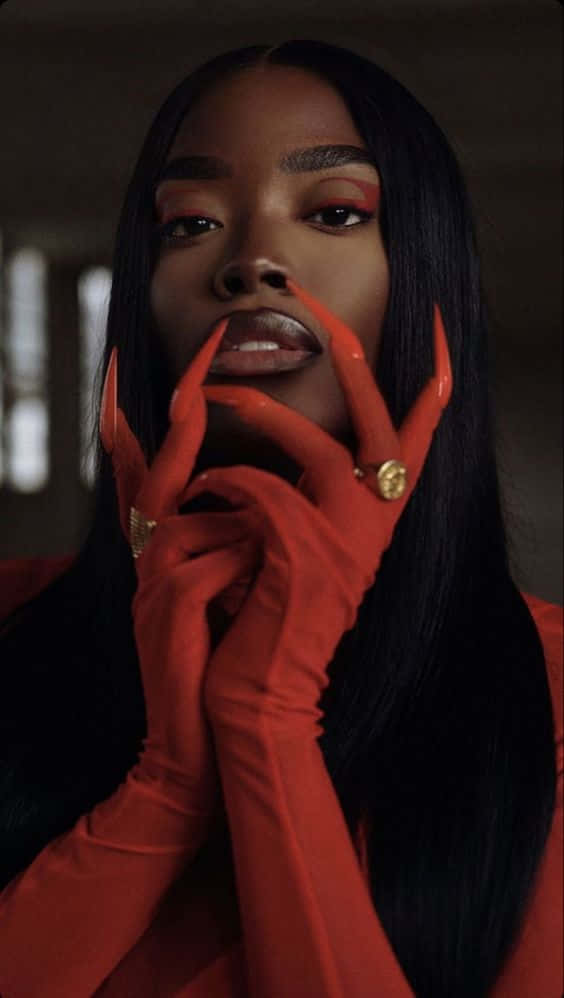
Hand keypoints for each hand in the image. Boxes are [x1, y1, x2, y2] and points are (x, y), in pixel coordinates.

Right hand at [99, 320, 259, 809]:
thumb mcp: (227, 588)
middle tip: (200, 366)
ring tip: (253, 590)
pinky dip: (250, 572)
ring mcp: (155, 573)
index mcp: (167, 546)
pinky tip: (248, 606)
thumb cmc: (223, 656)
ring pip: (215, 513)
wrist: (202, 737)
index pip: (148, 466)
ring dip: (253, 539)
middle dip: (184, 417)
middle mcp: (152, 552)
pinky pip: (225, 554)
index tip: (135, 369)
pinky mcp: (169, 599)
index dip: (142, 416)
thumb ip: (229, 538)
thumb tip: (256, 495)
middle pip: (166, 468)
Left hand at [180, 281, 452, 733]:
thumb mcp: (308, 539)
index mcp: (382, 508)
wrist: (268, 686)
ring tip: (210, 392)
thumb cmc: (277, 608)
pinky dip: (222, 477)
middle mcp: (378, 519)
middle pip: (379, 415)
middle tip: (307, 298)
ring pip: (315, 445)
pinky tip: (197, 486)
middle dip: (348, 352)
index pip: (425, 430)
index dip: (436, 375)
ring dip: (258, 409)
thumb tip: (309, 442)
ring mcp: (347, 538)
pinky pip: (260, 487)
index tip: (440, 324)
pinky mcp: (306, 554)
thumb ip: (317, 491)